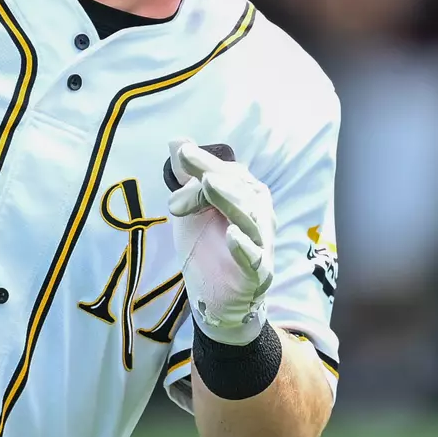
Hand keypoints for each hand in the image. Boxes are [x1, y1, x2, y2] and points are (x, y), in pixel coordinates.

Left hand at [165, 139, 275, 344]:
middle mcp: (259, 215)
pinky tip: (232, 236)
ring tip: (210, 184)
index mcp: (246, 195)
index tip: (181, 154)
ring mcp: (261, 244)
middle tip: (192, 168)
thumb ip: (188, 177)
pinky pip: (254, 258)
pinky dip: (245, 247)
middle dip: (215, 179)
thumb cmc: (208, 245)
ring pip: (249, 218)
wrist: (216, 297)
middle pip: (240, 191)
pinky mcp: (259, 273)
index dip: (204, 164)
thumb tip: (176, 139)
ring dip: (231, 201)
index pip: (227, 174)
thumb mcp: (193, 209)